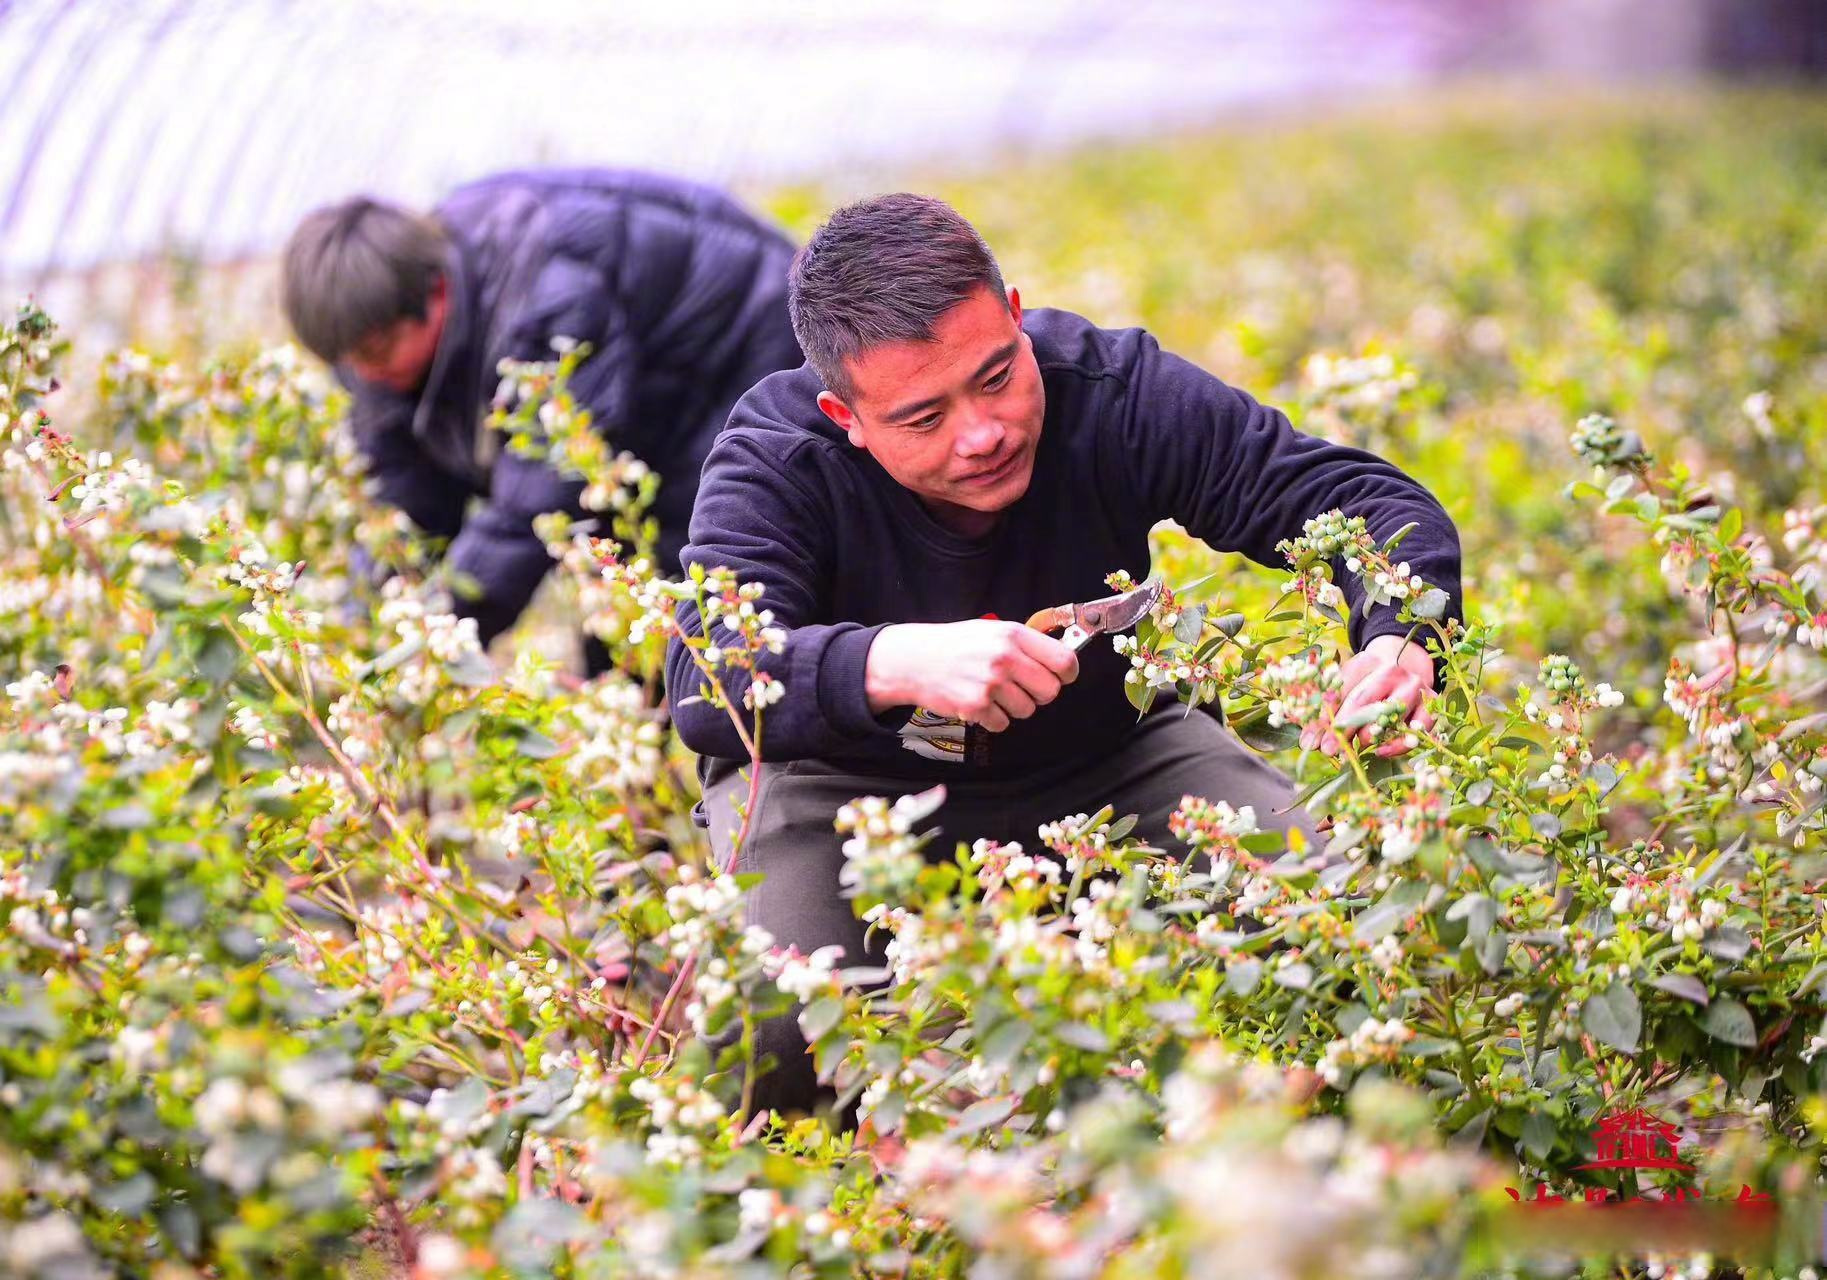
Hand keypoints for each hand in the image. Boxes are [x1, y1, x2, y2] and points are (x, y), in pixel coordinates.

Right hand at [865, 620, 1079, 731]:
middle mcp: (1005, 658)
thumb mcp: (992, 631)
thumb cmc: (956, 645)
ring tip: (993, 692)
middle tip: (1022, 687)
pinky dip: (993, 718)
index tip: (1062, 677)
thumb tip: (1061, 660)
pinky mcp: (976, 706)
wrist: (915, 659)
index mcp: (1013, 635)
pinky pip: (1003, 723)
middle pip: (1050, 691)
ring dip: (1014, 706)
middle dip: (1039, 693)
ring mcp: (990, 684)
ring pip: (1027, 710)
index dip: (1067, 673)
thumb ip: (1025, 643)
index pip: (1063, 660)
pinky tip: (979, 702)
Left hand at [1300, 634, 1435, 757]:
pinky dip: (1398, 744)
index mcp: (1367, 662)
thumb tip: (1309, 742)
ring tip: (1356, 746)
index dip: (1325, 718)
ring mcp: (1415, 687)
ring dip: (1370, 736)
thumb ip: (1327, 710)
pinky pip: (1417, 730)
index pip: (1342, 691)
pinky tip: (1380, 751)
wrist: (1405, 666)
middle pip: (1365, 702)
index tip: (1310, 741)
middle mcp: (1393, 671)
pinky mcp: (1431, 705)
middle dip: (1344, 730)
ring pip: (1391, 715)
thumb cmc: (1367, 680)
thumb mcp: (1346, 684)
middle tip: (1328, 751)